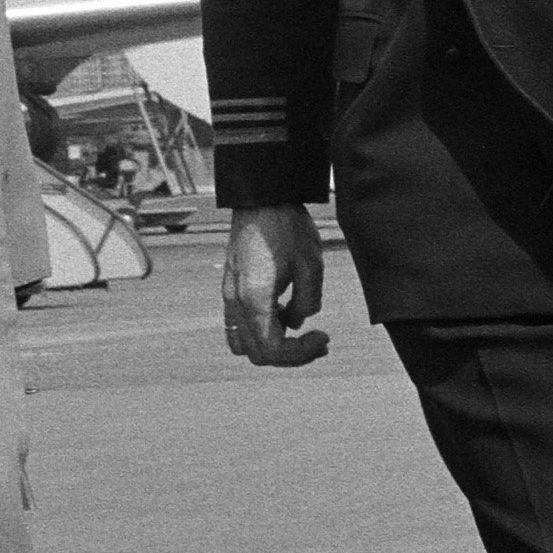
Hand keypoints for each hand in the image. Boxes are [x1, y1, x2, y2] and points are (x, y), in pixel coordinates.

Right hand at [221, 203, 329, 366]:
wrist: (261, 198)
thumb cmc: (286, 227)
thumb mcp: (311, 266)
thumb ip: (308, 302)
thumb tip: (299, 321)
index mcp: (254, 298)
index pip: (272, 350)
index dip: (301, 354)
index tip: (324, 337)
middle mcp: (235, 301)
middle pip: (257, 353)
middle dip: (290, 355)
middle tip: (318, 341)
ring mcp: (228, 295)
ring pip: (243, 344)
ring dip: (271, 346)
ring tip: (298, 333)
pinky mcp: (230, 287)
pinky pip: (238, 325)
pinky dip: (260, 331)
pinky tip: (283, 314)